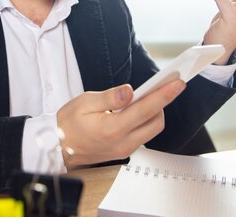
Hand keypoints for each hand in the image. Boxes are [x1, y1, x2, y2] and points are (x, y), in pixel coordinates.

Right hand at [56, 74, 184, 168]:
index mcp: (113, 129)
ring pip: (151, 130)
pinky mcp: (123, 151)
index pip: (147, 109)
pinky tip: (135, 110)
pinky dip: (144, 121)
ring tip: (145, 97)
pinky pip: (142, 135)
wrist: (57, 147)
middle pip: (156, 122)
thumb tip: (129, 90)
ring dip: (153, 113)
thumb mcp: (85, 102)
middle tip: (160, 87)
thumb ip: (110, 97)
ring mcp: (124, 149)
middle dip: (161, 104)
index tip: (177, 84)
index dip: (165, 94)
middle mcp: (123, 142)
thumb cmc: (68, 123)